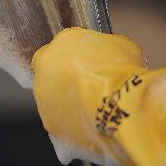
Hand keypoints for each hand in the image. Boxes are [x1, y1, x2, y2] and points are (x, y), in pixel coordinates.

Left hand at [32, 27, 145, 165]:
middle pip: (51, 72)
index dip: (72, 58)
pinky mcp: (50, 122)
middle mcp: (45, 66)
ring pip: (51, 98)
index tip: (85, 66)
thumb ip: (104, 49)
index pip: (60, 48)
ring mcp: (43, 96)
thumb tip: (106, 56)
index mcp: (62, 42)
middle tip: (86, 88)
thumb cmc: (122, 71)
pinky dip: (71, 123)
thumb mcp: (120, 45)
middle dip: (65, 79)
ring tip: (89, 109)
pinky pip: (59, 121)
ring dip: (65, 102)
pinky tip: (89, 124)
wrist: (120, 103)